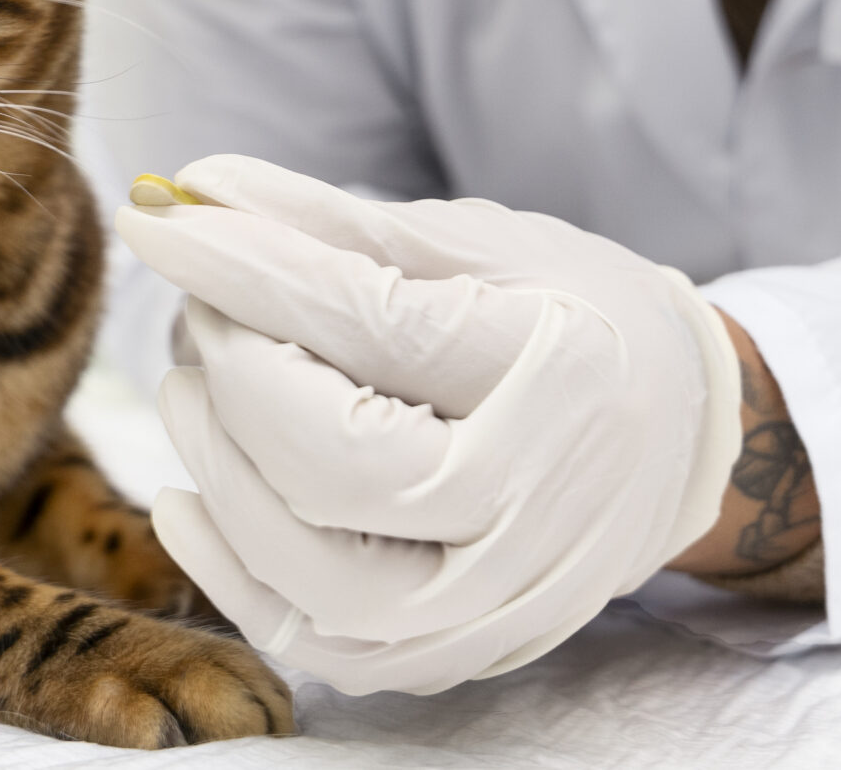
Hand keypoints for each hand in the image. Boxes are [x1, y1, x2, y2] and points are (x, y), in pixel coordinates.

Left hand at [113, 155, 741, 695]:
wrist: (680, 436)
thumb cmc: (571, 313)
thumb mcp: (477, 243)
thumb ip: (333, 224)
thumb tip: (193, 190)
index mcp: (564, 368)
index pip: (371, 326)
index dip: (245, 268)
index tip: (160, 219)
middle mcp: (545, 500)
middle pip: (340, 465)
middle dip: (236, 374)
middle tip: (202, 307)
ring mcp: (508, 595)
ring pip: (321, 576)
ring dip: (222, 474)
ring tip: (192, 388)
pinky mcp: (465, 650)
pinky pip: (324, 641)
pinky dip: (236, 575)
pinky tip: (188, 497)